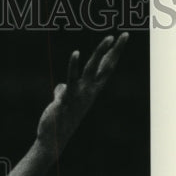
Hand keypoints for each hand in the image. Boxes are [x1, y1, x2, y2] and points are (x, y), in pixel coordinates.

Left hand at [37, 33, 128, 151]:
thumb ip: (64, 92)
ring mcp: (78, 95)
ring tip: (108, 39)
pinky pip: (71, 79)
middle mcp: (88, 92)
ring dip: (99, 54)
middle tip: (122, 35)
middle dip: (114, 51)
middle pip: (103, 68)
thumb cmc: (59, 121)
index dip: (114, 54)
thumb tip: (61, 87)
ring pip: (90, 70)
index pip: (105, 69)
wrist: (52, 140)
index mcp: (90, 91)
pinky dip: (73, 66)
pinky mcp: (65, 98)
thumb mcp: (63, 102)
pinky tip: (76, 53)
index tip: (122, 38)